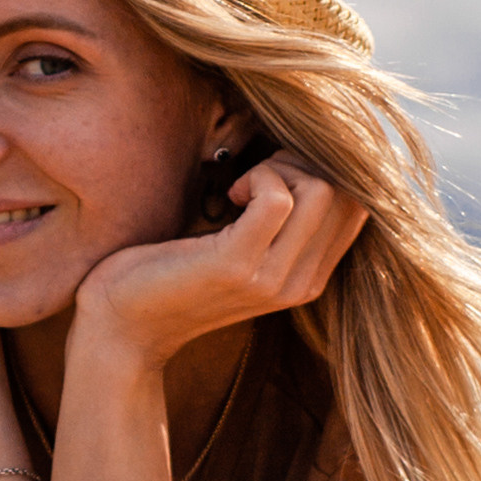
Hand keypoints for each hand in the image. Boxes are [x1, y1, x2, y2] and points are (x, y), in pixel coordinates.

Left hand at [70, 154, 366, 369]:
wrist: (122, 324)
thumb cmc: (173, 272)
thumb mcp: (241, 248)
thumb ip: (278, 222)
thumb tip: (304, 156)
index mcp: (309, 280)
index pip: (358, 209)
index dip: (322, 173)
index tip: (273, 178)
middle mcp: (301, 284)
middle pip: (346, 195)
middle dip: (302, 165)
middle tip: (255, 176)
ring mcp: (272, 278)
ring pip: (321, 192)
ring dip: (279, 169)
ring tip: (240, 187)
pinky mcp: (238, 265)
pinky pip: (277, 198)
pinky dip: (256, 178)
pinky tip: (227, 194)